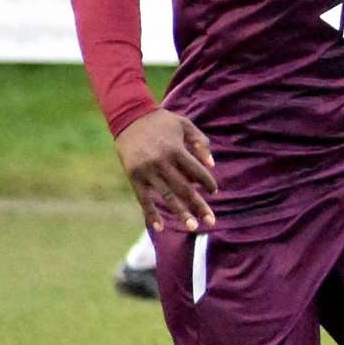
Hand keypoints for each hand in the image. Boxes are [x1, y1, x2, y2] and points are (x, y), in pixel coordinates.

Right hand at [114, 108, 216, 232]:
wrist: (129, 116)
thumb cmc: (161, 121)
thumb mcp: (185, 125)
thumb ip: (200, 142)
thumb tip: (212, 165)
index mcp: (176, 149)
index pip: (197, 171)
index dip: (207, 182)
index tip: (214, 191)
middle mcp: (161, 162)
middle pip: (184, 188)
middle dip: (199, 206)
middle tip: (211, 221)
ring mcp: (147, 171)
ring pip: (167, 196)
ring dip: (181, 213)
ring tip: (193, 227)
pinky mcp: (134, 176)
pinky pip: (143, 199)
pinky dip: (151, 214)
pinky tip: (160, 228)